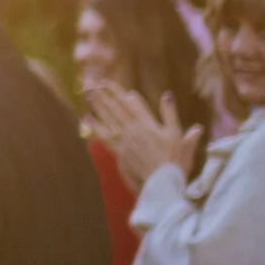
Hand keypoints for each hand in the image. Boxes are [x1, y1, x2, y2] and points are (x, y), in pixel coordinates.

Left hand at [88, 85, 202, 188]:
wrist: (162, 182)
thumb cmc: (174, 159)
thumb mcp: (177, 135)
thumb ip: (170, 114)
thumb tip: (168, 95)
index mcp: (149, 123)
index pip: (132, 103)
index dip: (119, 92)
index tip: (108, 83)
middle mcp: (134, 129)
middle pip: (117, 108)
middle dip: (104, 95)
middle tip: (92, 84)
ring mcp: (125, 140)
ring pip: (109, 119)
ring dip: (98, 106)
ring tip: (88, 95)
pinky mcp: (119, 151)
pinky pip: (104, 136)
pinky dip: (95, 126)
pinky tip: (87, 118)